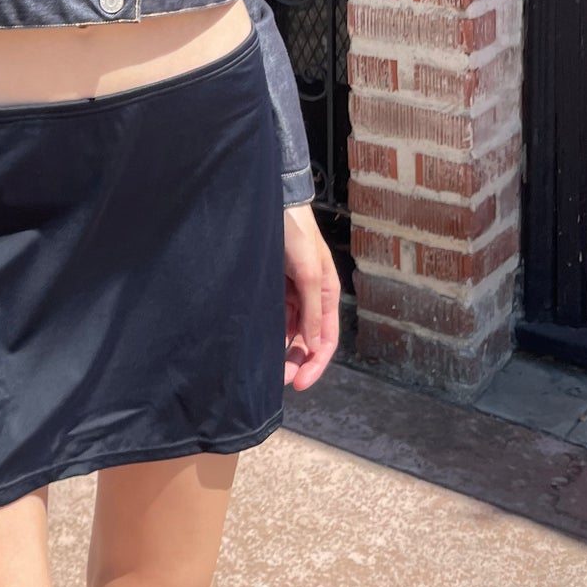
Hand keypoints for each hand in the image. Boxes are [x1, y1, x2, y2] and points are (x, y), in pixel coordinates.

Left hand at [284, 202, 339, 391]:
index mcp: (326, 294)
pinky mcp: (274, 285)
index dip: (315, 364)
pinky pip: (275, 315)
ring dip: (281, 349)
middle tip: (278, 379)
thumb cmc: (295, 232)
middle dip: (296, 361)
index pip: (326, 340)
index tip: (299, 382)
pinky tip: (259, 341)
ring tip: (265, 367)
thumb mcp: (306, 272)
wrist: (274, 204)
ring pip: (290, 330)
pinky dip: (270, 330)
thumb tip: (316, 344)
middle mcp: (311, 297)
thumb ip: (312, 309)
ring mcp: (292, 292)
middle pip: (307, 339)